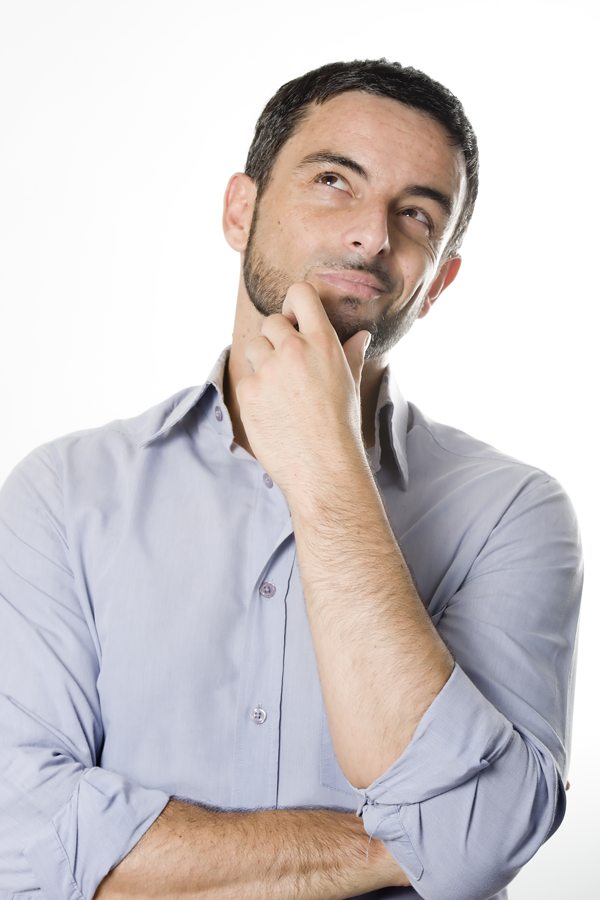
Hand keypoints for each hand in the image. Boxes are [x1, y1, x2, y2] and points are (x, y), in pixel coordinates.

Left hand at [236, 282, 370, 497]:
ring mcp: (268, 370)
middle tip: (287, 365)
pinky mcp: (248, 392)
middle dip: (276, 338)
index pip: (300, 295)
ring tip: (279, 389)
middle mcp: (293, 350)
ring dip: (262, 361)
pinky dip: (255, 390)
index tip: (294, 319)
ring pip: (254, 347)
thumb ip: (351, 355)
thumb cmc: (341, 427)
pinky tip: (272, 410)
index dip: (294, 303)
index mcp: (323, 343)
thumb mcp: (351, 385)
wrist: (322, 466)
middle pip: (271, 322)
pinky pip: (246, 377)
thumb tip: (362, 336)